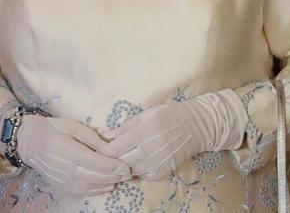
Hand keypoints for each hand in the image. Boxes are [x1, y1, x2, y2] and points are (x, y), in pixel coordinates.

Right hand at [16, 115, 130, 193]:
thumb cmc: (52, 129)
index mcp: (69, 150)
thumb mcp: (73, 126)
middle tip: (129, 172)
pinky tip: (107, 184)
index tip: (126, 165)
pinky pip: (84, 191)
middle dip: (115, 176)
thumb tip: (111, 147)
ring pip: (92, 187)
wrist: (29, 142)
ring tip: (121, 178)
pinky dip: (98, 189)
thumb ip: (92, 138)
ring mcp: (64, 180)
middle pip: (97, 177)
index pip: (97, 163)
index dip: (114, 166)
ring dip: (109, 183)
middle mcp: (67, 169)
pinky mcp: (63, 186)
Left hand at [104, 90, 246, 180]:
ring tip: (115, 162)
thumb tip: (107, 136)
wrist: (196, 126)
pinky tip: (133, 164)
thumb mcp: (144, 114)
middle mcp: (147, 150)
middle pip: (119, 162)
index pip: (113, 149)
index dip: (102, 152)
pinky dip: (135, 172)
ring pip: (130, 171)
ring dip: (121, 167)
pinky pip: (143, 176)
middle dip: (109, 161)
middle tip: (101, 159)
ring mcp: (156, 162)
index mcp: (140, 133)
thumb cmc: (168, 115)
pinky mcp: (163, 171)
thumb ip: (125, 127)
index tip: (93, 151)